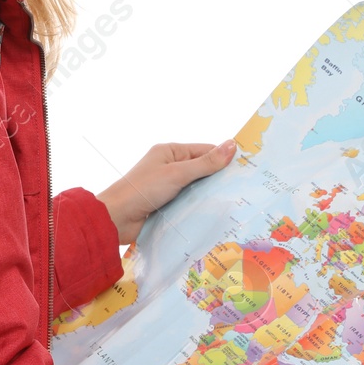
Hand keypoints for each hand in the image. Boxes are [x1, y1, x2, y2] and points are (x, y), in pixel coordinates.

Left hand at [96, 139, 237, 245]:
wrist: (116, 218)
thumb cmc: (143, 189)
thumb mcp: (177, 173)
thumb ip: (205, 163)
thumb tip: (232, 146)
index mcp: (170, 152)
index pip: (204, 151)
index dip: (223, 158)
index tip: (247, 169)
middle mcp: (169, 167)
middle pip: (202, 170)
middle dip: (219, 179)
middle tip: (246, 189)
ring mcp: (168, 187)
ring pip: (196, 189)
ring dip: (210, 196)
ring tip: (236, 203)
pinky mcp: (167, 205)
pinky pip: (188, 204)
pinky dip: (199, 208)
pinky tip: (216, 215)